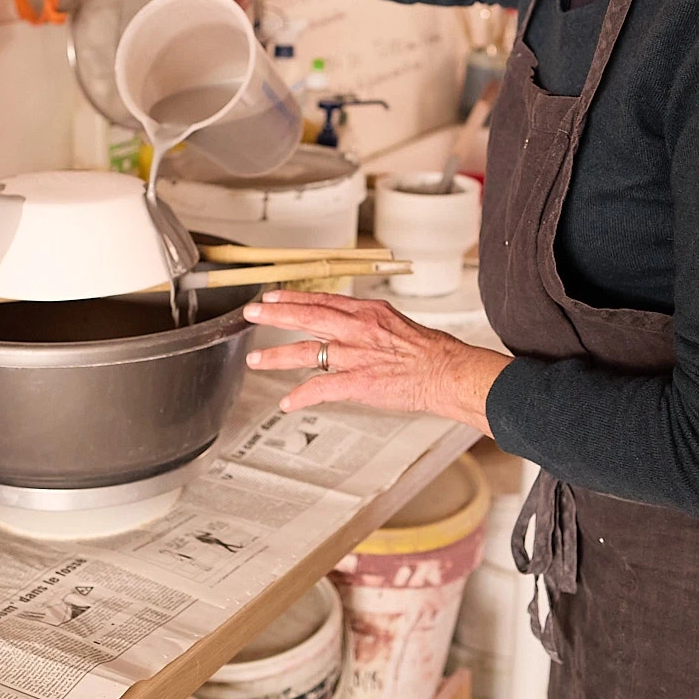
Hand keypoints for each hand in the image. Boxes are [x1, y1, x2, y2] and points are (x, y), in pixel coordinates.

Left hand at [244, 290, 511, 433]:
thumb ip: (370, 323)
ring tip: (255, 360)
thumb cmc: (430, 352)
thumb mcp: (397, 323)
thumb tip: (354, 324)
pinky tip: (287, 402)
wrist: (448, 372)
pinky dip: (301, 396)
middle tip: (251, 313)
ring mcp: (355, 355)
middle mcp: (357, 329)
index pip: (322, 300)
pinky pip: (321, 389)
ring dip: (277, 356)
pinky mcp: (358, 382)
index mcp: (368, 312)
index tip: (273, 296)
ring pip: (307, 352)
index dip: (294, 298)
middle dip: (275, 315)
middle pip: (307, 317)